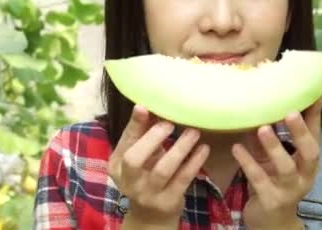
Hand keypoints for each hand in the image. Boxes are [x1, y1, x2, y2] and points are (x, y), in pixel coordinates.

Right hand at [108, 105, 209, 226]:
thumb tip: (150, 105)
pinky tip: (203, 149)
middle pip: (135, 160)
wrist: (151, 216)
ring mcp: (148, 194)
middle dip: (152, 138)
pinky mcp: (168, 201)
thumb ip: (142, 134)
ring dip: (180, 148)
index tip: (145, 107)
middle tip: (170, 123)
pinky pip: (183, 179)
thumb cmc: (145, 176)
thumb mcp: (139, 156)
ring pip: (163, 170)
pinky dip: (194, 162)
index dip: (134, 125)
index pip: (124, 142)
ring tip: (193, 132)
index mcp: (117, 165)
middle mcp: (129, 181)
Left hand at [231, 98, 321, 229]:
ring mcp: (289, 190)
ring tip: (262, 128)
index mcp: (309, 162)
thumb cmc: (273, 181)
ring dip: (274, 147)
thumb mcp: (276, 157)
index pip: (315, 136)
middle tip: (289, 112)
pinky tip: (237, 147)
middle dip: (300, 132)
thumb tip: (261, 103)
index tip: (314, 94)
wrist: (271, 222)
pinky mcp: (271, 200)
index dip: (314, 116)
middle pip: (310, 152)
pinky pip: (259, 179)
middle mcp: (305, 175)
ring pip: (286, 167)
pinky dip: (248, 162)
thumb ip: (272, 135)